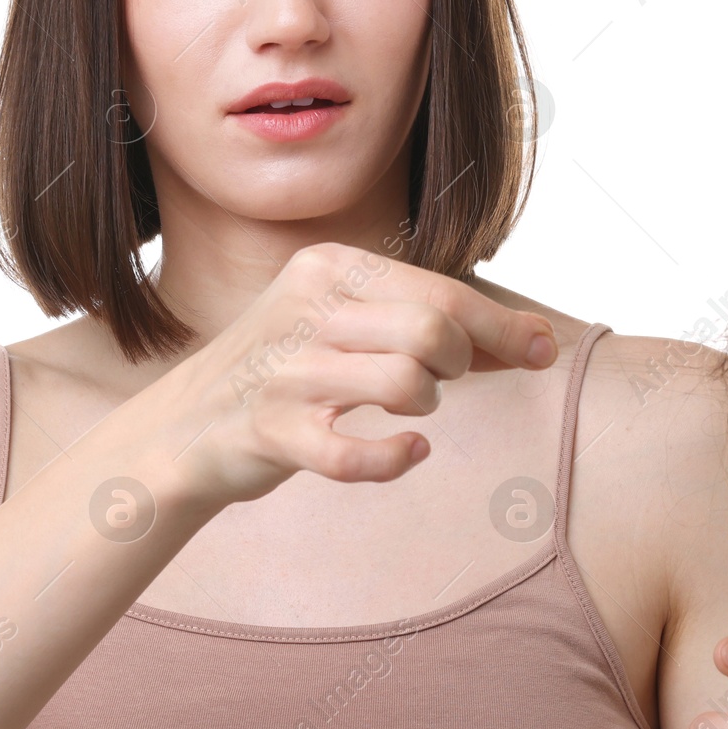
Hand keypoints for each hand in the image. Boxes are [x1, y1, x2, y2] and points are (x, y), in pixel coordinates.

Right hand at [154, 240, 558, 504]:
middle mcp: (306, 309)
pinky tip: (406, 455)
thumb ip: (425, 321)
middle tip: (442, 381)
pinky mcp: (272, 432)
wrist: (184, 426)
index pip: (441, 289)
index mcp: (328, 267)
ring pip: (406, 384)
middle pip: (432, 329)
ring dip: (426, 406)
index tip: (542, 351)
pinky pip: (354, 455)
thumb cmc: (287, 370)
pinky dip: (394, 461)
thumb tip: (531, 339)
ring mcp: (287, 372)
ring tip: (410, 409)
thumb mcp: (344, 320)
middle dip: (460, 362)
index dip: (503, 326)